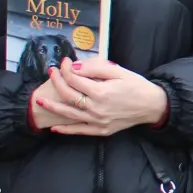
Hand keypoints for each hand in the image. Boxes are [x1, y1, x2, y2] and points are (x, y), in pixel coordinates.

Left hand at [32, 59, 168, 137]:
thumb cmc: (137, 86)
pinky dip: (66, 130)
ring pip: (69, 114)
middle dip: (57, 82)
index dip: (66, 69)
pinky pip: (79, 130)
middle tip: (52, 72)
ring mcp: (97, 121)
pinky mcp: (101, 130)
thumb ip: (96, 69)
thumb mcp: (119, 71)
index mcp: (101, 91)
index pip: (74, 79)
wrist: (152, 105)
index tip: (65, 61)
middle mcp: (96, 108)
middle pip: (68, 95)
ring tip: (40, 100)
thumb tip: (75, 68)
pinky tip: (54, 127)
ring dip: (52, 106)